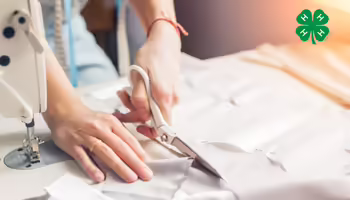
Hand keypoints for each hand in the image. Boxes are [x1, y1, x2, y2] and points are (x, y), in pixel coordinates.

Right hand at [44, 104, 152, 182]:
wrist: (64, 111)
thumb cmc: (88, 119)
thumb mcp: (108, 120)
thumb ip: (121, 132)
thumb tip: (135, 148)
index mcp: (111, 122)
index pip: (127, 139)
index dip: (138, 152)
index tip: (145, 163)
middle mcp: (100, 129)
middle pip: (120, 147)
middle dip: (134, 162)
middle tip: (144, 174)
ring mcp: (86, 137)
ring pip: (105, 152)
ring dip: (119, 166)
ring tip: (130, 177)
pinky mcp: (73, 145)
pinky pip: (83, 158)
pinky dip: (92, 167)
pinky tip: (100, 176)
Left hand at [116, 21, 180, 137]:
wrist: (165, 41)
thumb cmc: (152, 56)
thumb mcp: (140, 75)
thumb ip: (140, 98)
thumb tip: (142, 115)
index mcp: (164, 98)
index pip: (162, 128)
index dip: (149, 131)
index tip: (135, 125)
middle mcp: (171, 99)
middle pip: (153, 118)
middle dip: (135, 111)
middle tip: (122, 98)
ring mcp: (171, 94)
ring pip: (152, 108)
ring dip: (136, 102)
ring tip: (125, 90)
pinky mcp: (168, 89)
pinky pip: (155, 99)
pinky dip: (143, 96)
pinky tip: (134, 86)